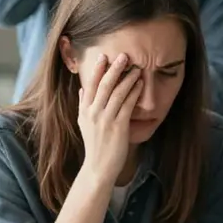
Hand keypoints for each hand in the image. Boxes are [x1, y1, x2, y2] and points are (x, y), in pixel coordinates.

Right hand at [79, 53, 142, 185]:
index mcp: (84, 111)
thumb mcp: (83, 124)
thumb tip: (82, 90)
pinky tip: (140, 84)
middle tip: (124, 56)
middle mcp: (93, 113)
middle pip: (104, 85)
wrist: (98, 167)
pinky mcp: (118, 127)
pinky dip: (134, 92)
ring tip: (136, 68)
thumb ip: (83, 105)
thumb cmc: (95, 145)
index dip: (96, 70)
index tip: (103, 56)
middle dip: (114, 69)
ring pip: (117, 93)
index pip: (90, 85)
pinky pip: (127, 105)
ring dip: (128, 78)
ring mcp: (105, 119)